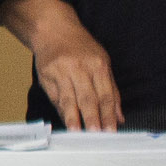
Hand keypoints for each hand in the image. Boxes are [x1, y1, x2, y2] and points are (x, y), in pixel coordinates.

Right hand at [23, 8, 123, 131]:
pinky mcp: (46, 76)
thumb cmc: (81, 48)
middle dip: (92, 119)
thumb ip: (111, 90)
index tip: (111, 130)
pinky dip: (62, 111)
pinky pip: (55, 98)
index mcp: (97, 64)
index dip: (108, 114)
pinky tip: (66, 122)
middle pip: (87, 98)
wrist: (53, 31)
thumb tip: (118, 116)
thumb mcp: (102, 62)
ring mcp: (61, 72)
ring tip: (77, 132)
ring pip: (69, 100)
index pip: (105, 94)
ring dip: (73, 118)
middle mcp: (79, 68)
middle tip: (96, 135)